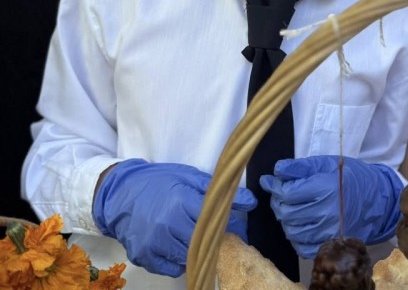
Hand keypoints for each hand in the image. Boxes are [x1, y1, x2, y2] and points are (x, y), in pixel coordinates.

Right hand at [93, 158, 256, 276]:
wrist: (120, 193)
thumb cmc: (158, 182)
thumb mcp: (189, 177)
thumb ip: (218, 190)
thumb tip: (250, 202)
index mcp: (181, 202)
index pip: (217, 221)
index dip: (232, 225)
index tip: (240, 226)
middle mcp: (167, 226)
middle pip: (204, 242)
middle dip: (218, 240)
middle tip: (223, 235)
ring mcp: (154, 244)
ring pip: (189, 258)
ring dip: (200, 252)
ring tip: (202, 241)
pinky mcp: (144, 257)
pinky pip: (170, 268)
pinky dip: (179, 261)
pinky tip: (181, 247)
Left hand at [260, 155, 402, 256]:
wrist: (375, 199)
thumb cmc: (350, 178)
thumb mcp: (327, 164)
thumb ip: (301, 167)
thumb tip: (277, 171)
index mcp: (326, 189)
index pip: (287, 192)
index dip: (275, 186)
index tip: (270, 181)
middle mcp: (326, 213)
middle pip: (286, 212)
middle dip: (278, 202)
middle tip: (280, 193)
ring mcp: (328, 232)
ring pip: (291, 230)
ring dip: (285, 219)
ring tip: (290, 207)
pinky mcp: (329, 244)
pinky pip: (301, 246)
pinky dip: (295, 235)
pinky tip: (300, 223)